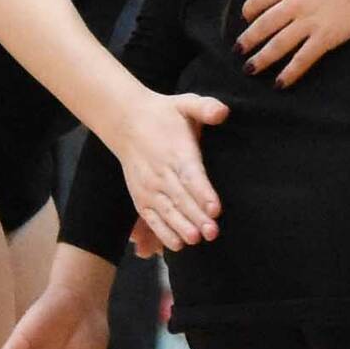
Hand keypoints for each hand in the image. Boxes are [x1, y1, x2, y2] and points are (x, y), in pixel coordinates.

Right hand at [111, 91, 227, 250]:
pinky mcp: (141, 197)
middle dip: (197, 217)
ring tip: (196, 240)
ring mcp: (149, 187)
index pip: (191, 175)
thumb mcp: (186, 103)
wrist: (126, 121)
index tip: (215, 209)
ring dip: (181, 228)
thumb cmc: (165, 114)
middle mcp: (161, 172)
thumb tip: (223, 111)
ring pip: (167, 211)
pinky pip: (152, 218)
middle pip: (181, 198)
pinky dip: (163, 232)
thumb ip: (206, 107)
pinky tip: (178, 245)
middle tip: (213, 233)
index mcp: (176, 151)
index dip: (203, 193)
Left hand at [236, 0, 349, 85]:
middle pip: (263, 25)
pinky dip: (290, 72)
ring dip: (261, 59)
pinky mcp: (327, 37)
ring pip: (278, 45)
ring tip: (250, 69)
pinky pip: (303, 58)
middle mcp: (296, 3)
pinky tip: (280, 83)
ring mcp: (310, 22)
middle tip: (239, 50)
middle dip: (248, 40)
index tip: (246, 18)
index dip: (249, 9)